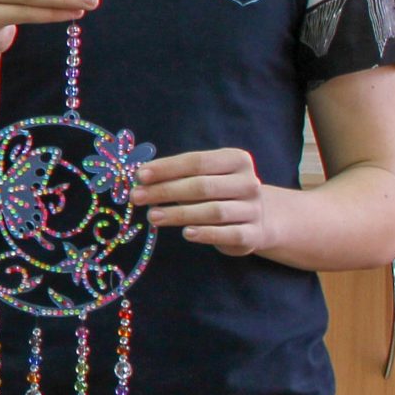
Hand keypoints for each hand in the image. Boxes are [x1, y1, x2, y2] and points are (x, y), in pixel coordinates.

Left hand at [133, 147, 276, 254]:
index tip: (140, 175)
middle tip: (137, 197)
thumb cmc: (218, 193)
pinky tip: (186, 233)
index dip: (167, 168)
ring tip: (152, 216)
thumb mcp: (201, 178)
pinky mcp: (253, 233)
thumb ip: (176, 176)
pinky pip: (229, 234)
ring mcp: (253, 209)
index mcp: (236, 160)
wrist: (257, 219)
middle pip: (202, 186)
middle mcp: (248, 183)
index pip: (197, 162)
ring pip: (213, 211)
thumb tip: (140, 179)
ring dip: (179, 214)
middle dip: (165, 191)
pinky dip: (206, 234)